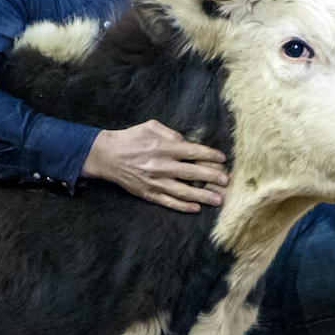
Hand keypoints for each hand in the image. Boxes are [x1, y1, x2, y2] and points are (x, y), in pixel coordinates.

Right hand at [82, 120, 229, 213]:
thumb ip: (171, 133)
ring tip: (219, 200)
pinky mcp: (148, 193)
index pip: (193, 152)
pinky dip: (183, 206)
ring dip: (203, 196)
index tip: (222, 159)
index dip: (210, 156)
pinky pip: (169, 202)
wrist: (107, 156)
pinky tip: (196, 208)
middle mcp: (162, 166)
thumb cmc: (131, 138)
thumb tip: (186, 142)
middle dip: (212, 177)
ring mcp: (156, 182)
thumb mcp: (151, 126)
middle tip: (227, 181)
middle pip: (193, 173)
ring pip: (184, 192)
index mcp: (164, 148)